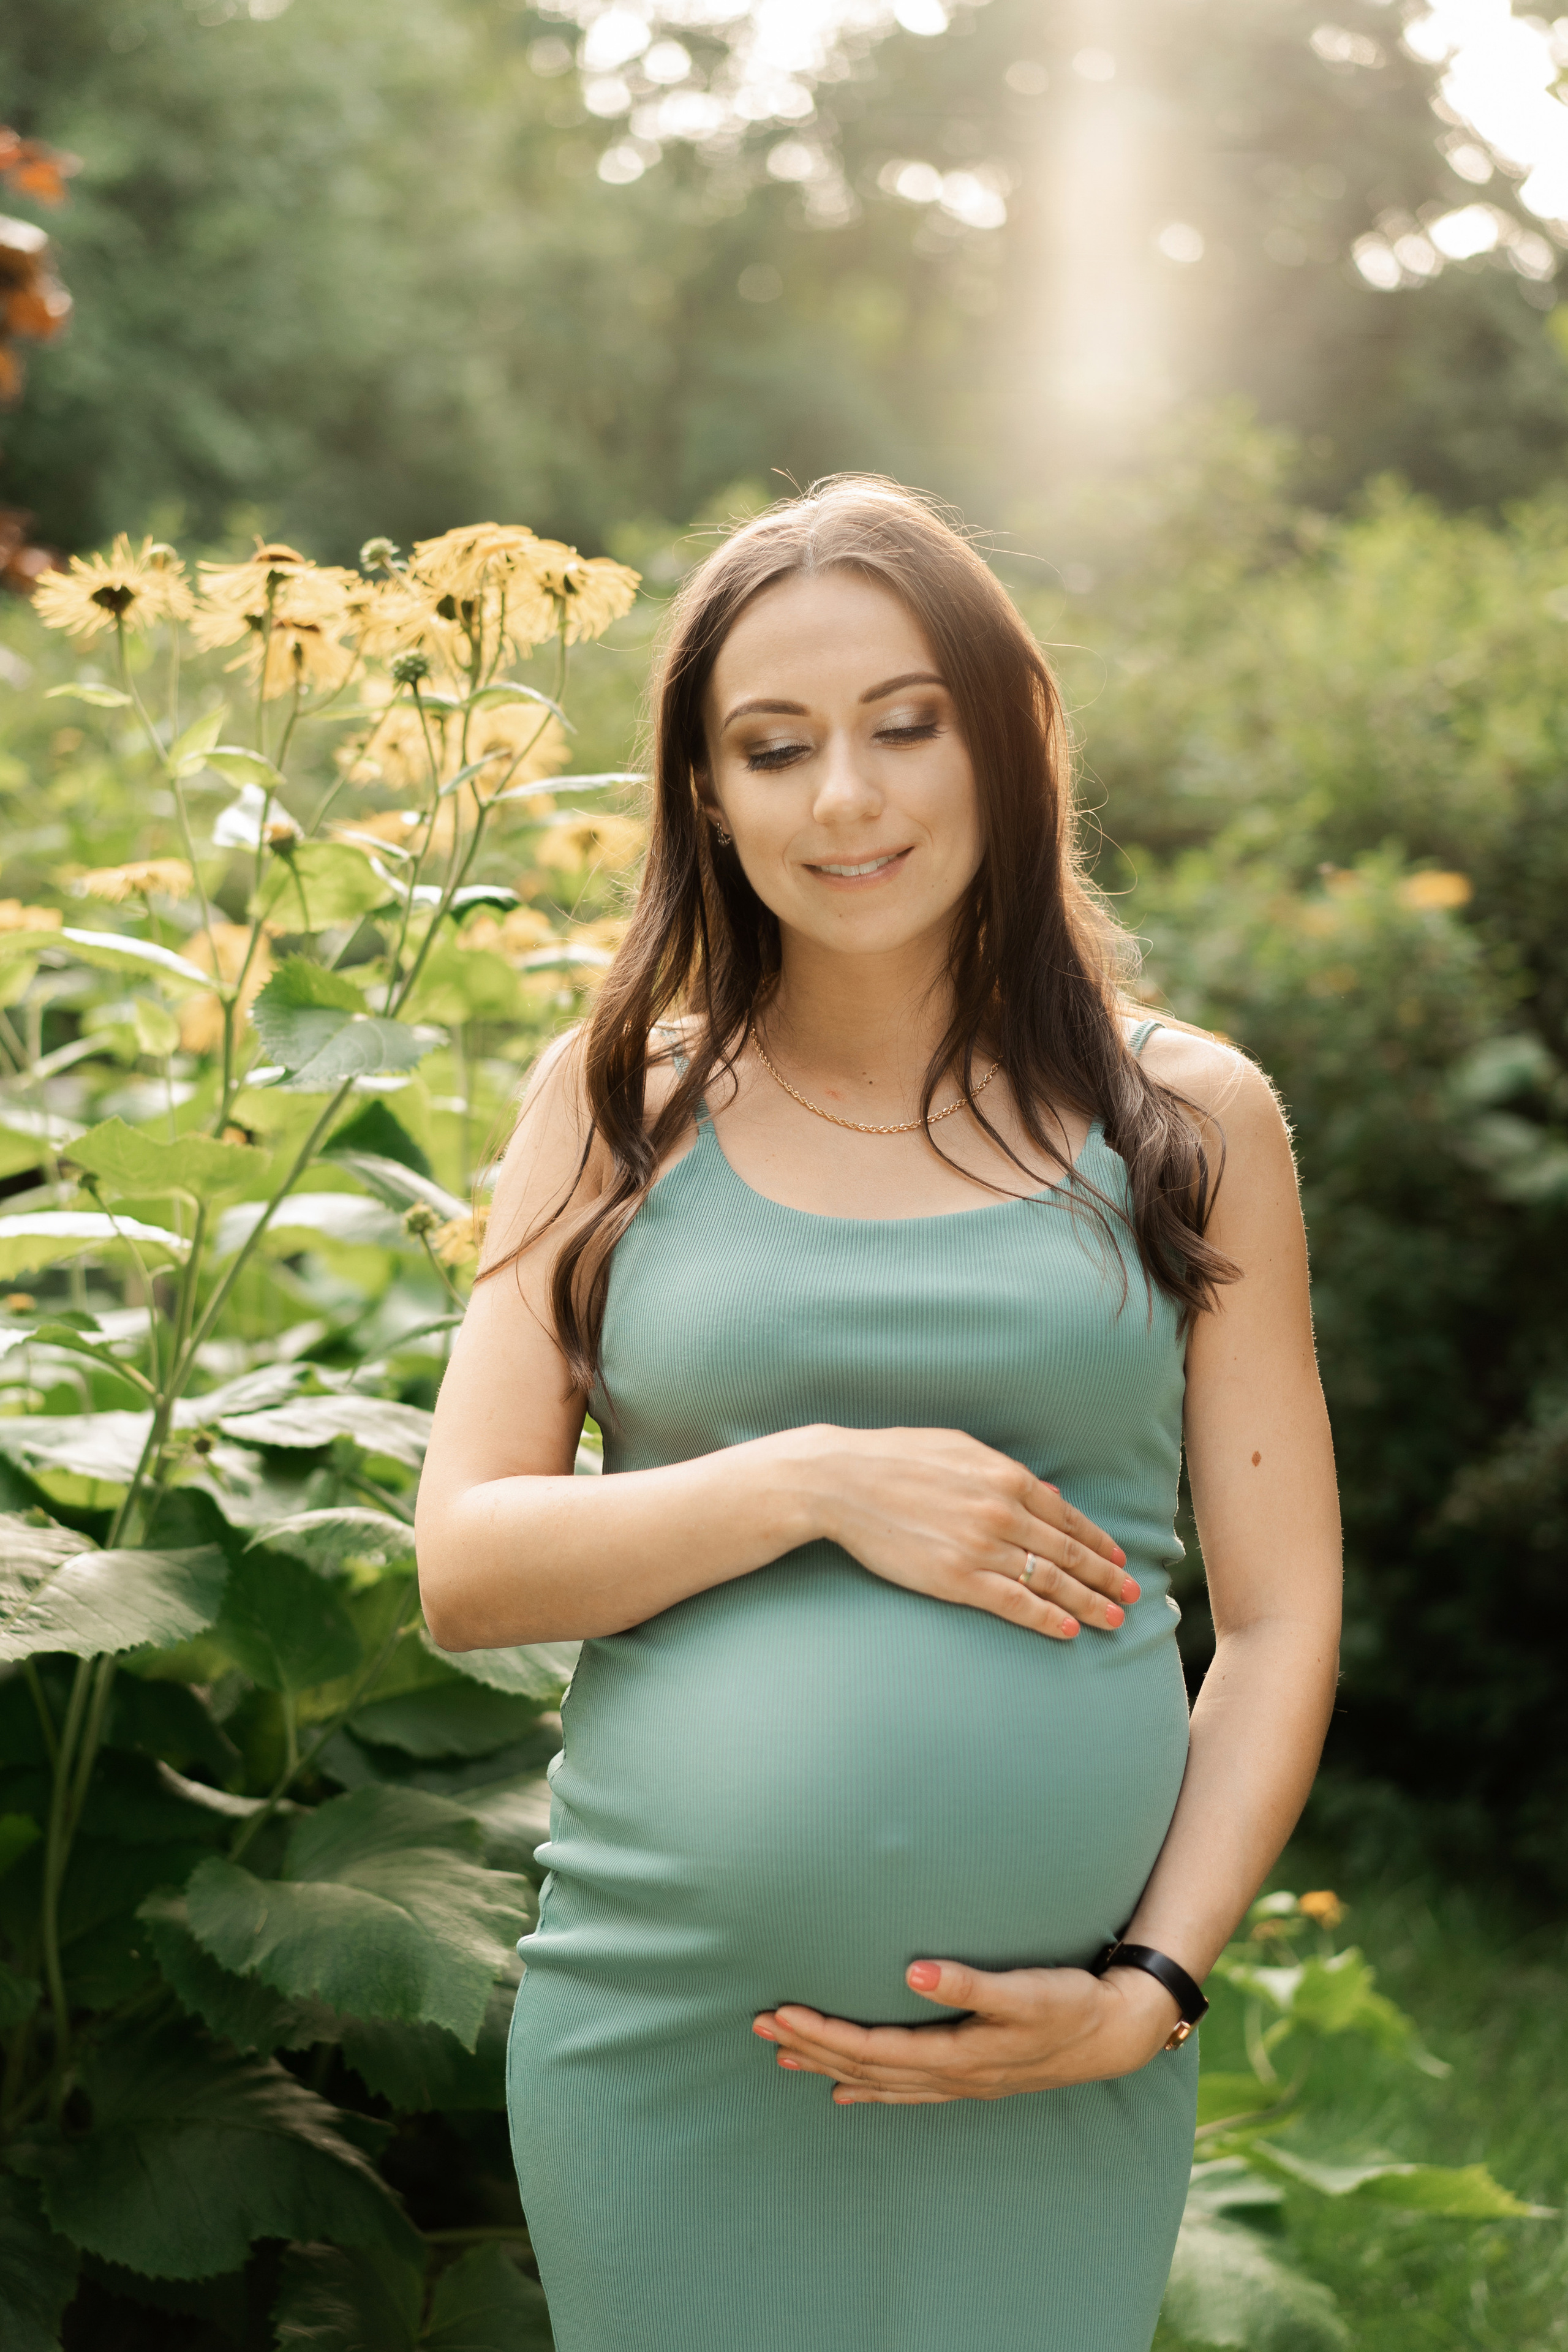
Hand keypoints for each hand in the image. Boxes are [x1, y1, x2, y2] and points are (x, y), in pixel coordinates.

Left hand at [752, 1957, 1180, 2103]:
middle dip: (810, 2047)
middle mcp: (949, 2074)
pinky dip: (869, 2090)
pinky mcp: (969, 2076)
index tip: (780, 2014)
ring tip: (783, 2057)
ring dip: (829, 2066)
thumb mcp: (1025, 1990)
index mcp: (954, 2053)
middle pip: (864, 2067)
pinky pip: (904, 2090)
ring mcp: (958, 2081)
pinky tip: (845, 2092)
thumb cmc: (1069, 2003)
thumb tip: (914, 1971)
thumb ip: (969, 1983)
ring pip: (878, 2081)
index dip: (823, 2033)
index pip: (871, 2049)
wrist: (1115, 2033)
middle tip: (759, 2028)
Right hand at [788, 1424, 1137, 1639]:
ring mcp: (982, 1548)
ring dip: (1088, 1602)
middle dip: (1106, 1576)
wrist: (842, 1480)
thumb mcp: (958, 1447)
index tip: (1118, 1557)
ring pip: (1050, 1581)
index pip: (1067, 1517)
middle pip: (1069, 1553)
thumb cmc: (896, 1457)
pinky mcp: (956, 1579)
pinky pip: (1015, 1604)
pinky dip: (1047, 1619)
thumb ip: (1005, 1471)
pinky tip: (1069, 1631)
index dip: (1098, 1541)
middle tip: (1133, 1594)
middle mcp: (1003, 1513)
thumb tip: (1047, 1492)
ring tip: (1114, 1618)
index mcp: (1006, 1477)